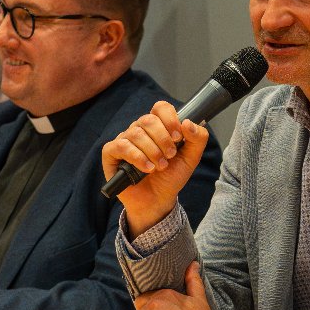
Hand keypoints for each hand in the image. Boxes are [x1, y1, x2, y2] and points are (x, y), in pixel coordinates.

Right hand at [101, 102, 209, 235]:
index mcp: (158, 127)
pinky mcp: (111, 154)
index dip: (170, 119)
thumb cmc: (171, 177)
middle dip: (163, 139)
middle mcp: (139, 130)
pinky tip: (147, 169)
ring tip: (160, 166)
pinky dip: (137, 157)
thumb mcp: (191, 158)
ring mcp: (124, 140)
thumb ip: (198, 139)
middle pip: (148, 120)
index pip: (160, 108)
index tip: (178, 137)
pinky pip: (121, 146)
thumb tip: (188, 122)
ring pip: (136, 133)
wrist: (158, 201)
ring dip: (152, 151)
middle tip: (170, 156)